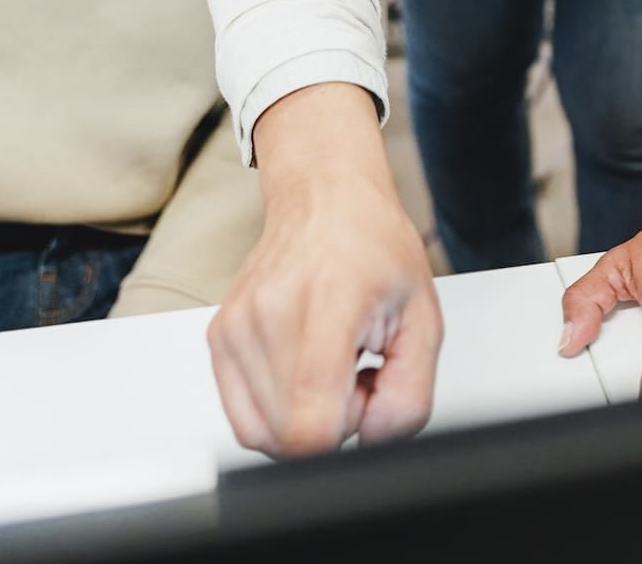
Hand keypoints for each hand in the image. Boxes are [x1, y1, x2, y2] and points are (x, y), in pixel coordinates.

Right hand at [207, 84, 442, 456]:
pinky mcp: (218, 338)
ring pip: (264, 433)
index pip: (309, 423)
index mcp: (328, 302)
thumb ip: (410, 394)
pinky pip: (245, 417)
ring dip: (303, 416)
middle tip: (356, 372)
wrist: (324, 200)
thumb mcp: (423, 318)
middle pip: (289, 437)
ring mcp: (236, 326)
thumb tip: (372, 441)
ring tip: (330, 367)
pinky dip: (277, 410)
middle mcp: (270, 313)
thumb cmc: (374, 248)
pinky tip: (303, 370)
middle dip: (333, 422)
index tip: (365, 399)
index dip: (344, 435)